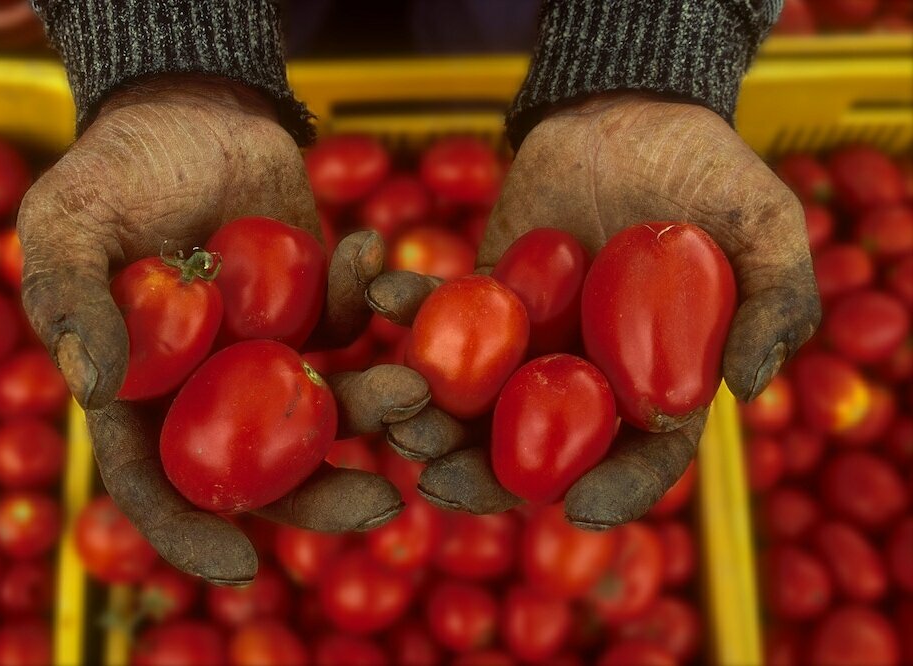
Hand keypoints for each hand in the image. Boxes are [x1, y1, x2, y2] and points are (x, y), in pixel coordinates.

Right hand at [18, 75, 429, 583]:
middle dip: (322, 497)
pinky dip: (372, 298)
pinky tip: (372, 248)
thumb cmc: (115, 168)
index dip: (190, 532)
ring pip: (328, 407)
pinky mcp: (320, 308)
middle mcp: (212, 388)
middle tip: (384, 505)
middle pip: (265, 469)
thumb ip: (68, 298)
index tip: (241, 567)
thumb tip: (90, 387)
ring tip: (415, 386)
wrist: (191, 108)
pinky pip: (355, 325)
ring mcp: (272, 352)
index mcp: (142, 393)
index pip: (156, 483)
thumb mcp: (67, 222)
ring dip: (376, 407)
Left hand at [367, 92, 819, 526]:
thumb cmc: (712, 171)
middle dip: (487, 476)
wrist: (635, 111)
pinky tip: (379, 300)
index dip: (617, 491)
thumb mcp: (768, 228)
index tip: (577, 509)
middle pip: (541, 448)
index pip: (643, 458)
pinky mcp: (488, 295)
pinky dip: (412, 308)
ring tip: (397, 420)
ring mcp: (532, 342)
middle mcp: (589, 377)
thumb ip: (776, 304)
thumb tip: (746, 386)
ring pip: (480, 400)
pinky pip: (446, 313)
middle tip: (442, 484)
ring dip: (433, 416)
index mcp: (659, 384)